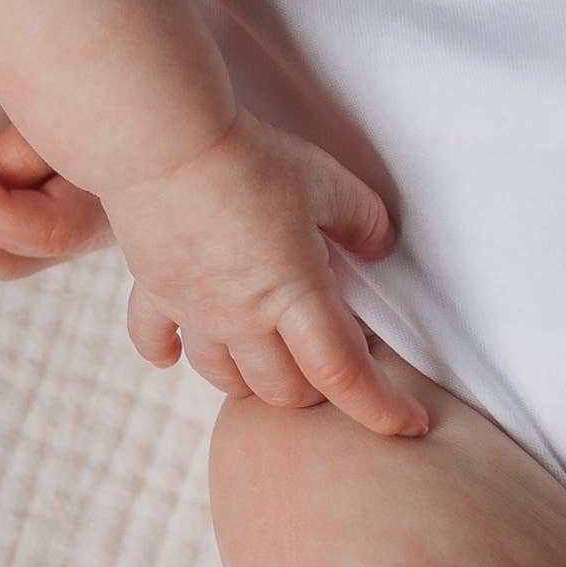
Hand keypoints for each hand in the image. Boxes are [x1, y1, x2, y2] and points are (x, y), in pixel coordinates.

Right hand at [99, 110, 425, 431]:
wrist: (163, 142)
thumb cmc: (249, 159)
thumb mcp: (326, 181)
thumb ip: (362, 221)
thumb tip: (378, 249)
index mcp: (295, 295)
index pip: (343, 375)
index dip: (381, 409)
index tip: (410, 424)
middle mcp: (243, 319)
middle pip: (286, 391)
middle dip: (318, 388)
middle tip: (332, 352)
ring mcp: (195, 312)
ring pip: (227, 379)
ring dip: (254, 380)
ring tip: (269, 354)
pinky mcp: (154, 291)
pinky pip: (156, 341)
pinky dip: (169, 354)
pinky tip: (176, 353)